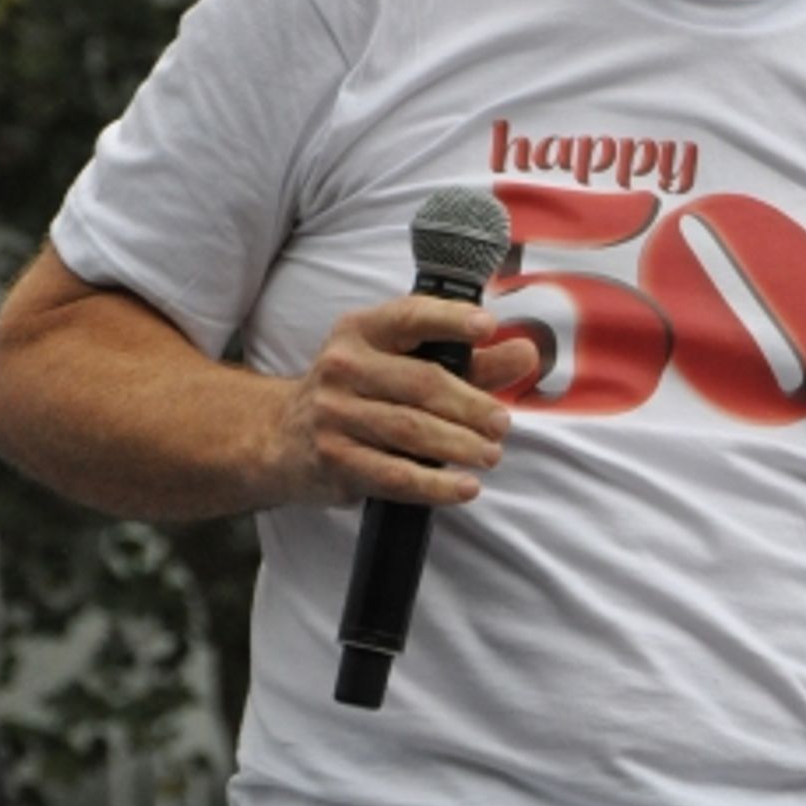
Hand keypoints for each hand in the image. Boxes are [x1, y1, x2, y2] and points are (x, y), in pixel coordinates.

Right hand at [268, 297, 536, 509]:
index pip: (410, 317)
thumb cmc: (358, 392)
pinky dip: (435, 484)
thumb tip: (525, 353)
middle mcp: (342, 366)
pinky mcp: (334, 460)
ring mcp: (334, 414)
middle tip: (502, 423)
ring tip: (490, 455)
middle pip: (421, 383)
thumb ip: (467, 359)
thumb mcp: (399, 363)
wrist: (280, 437)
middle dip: (470, 405)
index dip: (450, 320)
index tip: (487, 326)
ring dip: (459, 445)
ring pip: (410, 431)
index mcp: (361, 330)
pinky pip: (394, 475)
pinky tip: (464, 488)